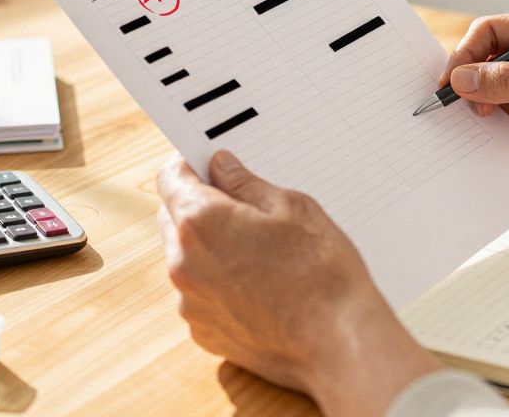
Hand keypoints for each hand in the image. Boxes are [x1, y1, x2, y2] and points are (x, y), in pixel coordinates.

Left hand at [157, 151, 442, 415]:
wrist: (338, 344)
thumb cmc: (321, 275)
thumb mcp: (292, 207)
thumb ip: (246, 183)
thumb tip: (222, 168)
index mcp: (200, 222)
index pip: (171, 177)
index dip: (189, 165)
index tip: (206, 164)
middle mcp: (183, 263)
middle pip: (172, 217)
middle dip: (197, 205)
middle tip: (240, 205)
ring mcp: (190, 302)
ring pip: (185, 257)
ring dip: (207, 246)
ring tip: (257, 250)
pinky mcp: (203, 331)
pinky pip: (199, 293)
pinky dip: (216, 283)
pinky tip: (256, 283)